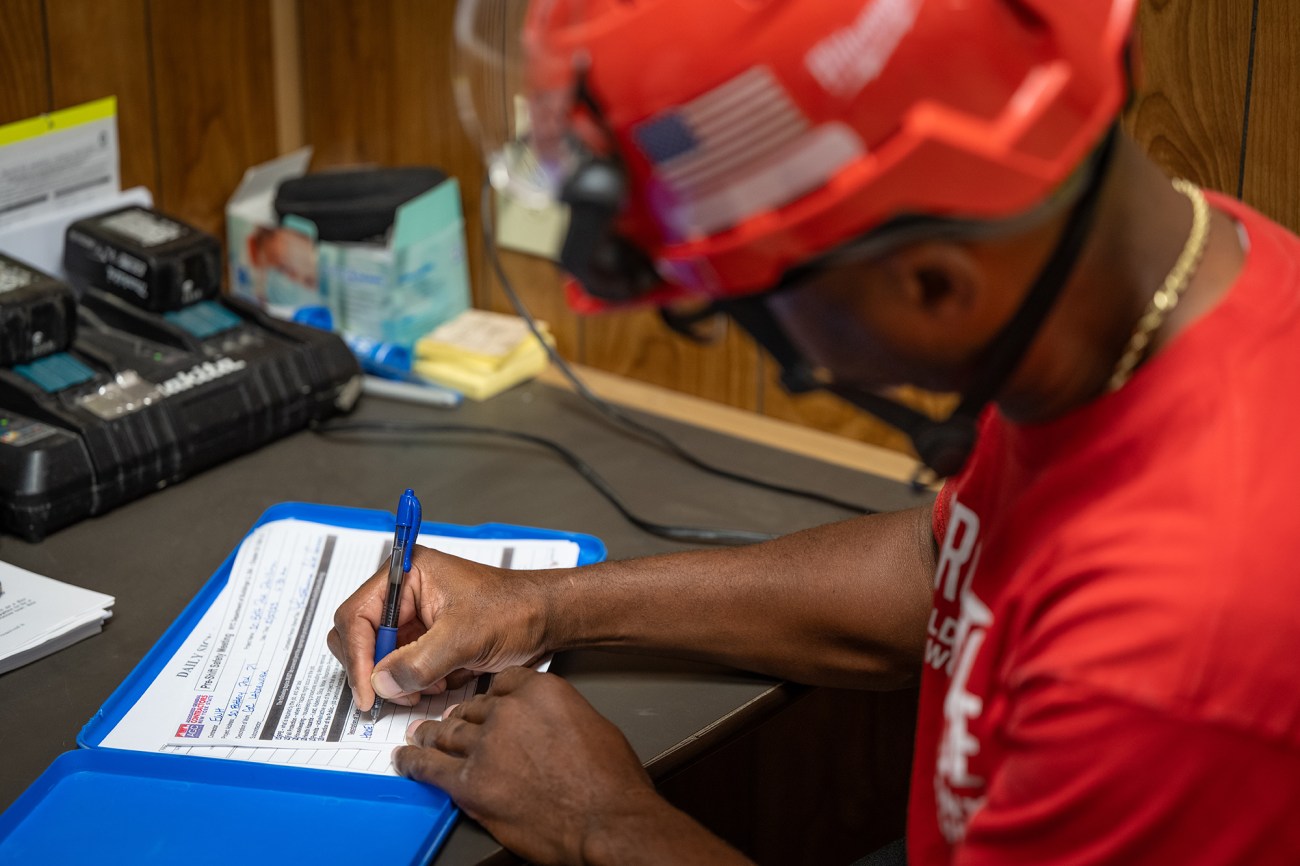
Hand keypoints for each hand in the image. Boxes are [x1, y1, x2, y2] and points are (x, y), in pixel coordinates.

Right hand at [326, 545, 550, 710]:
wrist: (546, 620)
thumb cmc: (515, 611)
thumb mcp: (465, 637)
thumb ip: (419, 662)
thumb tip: (380, 682)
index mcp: (407, 574)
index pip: (357, 616)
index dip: (358, 657)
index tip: (369, 692)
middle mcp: (405, 594)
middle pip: (360, 637)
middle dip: (379, 670)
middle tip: (402, 692)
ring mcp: (414, 618)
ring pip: (380, 658)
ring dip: (400, 679)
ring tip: (432, 685)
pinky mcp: (425, 639)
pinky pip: (402, 669)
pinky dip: (415, 683)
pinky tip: (443, 681)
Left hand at [395, 667, 659, 865]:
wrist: (607, 820)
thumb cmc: (610, 781)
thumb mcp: (590, 725)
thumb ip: (556, 715)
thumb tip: (541, 726)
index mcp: (540, 690)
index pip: (501, 683)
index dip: (490, 698)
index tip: (485, 705)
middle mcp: (508, 711)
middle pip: (471, 709)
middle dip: (460, 719)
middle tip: (448, 724)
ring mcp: (485, 746)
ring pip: (446, 733)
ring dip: (432, 736)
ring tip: (420, 737)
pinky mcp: (469, 782)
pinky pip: (429, 767)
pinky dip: (413, 762)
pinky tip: (405, 759)